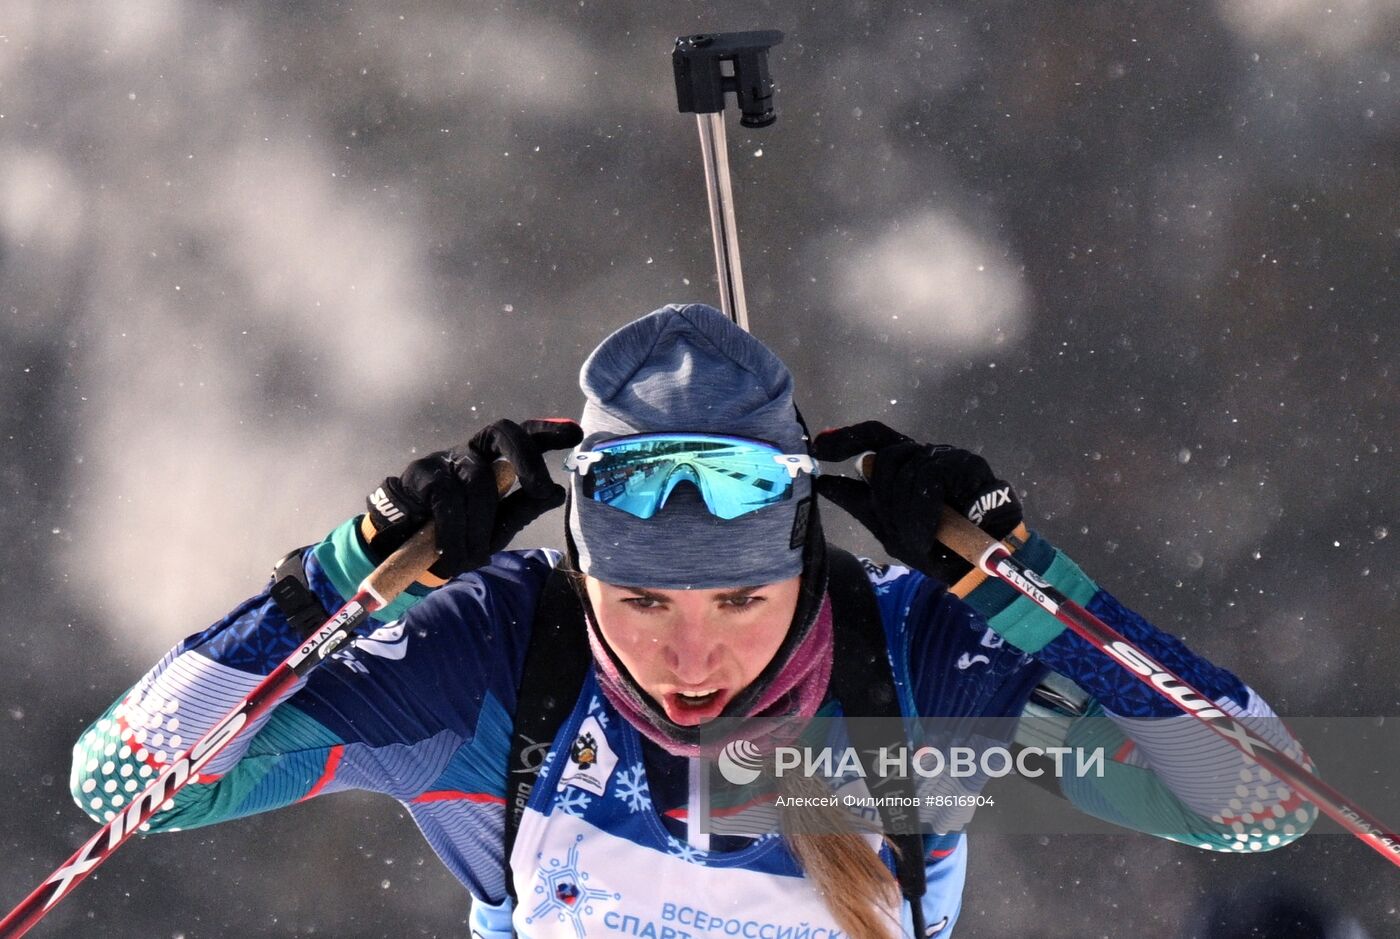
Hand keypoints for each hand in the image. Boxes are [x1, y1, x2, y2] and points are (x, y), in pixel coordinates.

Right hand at [365, 418, 582, 577]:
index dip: (547, 430)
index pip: (521, 435)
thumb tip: (557, 493)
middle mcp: (472, 452)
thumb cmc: (458, 533)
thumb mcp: (496, 527)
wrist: (402, 546)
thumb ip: (523, 509)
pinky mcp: (420, 473)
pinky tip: (451, 553)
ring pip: (477, 480)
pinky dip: (454, 531)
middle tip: (542, 489)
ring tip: (473, 557)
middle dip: (528, 458)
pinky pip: (446, 498)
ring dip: (480, 525)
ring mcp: (445, 458)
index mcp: (495, 461)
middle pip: (502, 432)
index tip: (575, 434)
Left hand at [811, 420, 1021, 582]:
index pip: (871, 438)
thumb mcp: (888, 528)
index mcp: (905, 467)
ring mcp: (946, 457)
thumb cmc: (936, 549)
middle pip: (884, 457)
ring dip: (906, 511)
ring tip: (921, 536)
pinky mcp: (967, 465)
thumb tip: (825, 484)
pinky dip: (924, 509)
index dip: (845, 438)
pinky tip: (932, 528)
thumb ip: (860, 502)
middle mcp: (923, 456)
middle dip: (883, 497)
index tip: (819, 450)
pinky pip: (929, 477)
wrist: (979, 568)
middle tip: (900, 530)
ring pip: (905, 468)